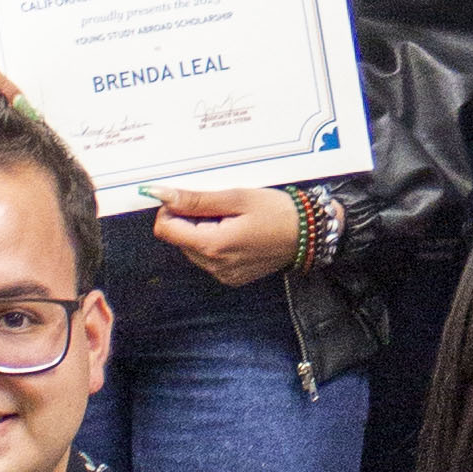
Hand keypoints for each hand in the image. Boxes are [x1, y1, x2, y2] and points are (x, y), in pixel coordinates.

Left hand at [148, 183, 300, 288]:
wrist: (310, 234)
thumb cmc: (278, 212)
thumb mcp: (237, 197)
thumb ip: (196, 199)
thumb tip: (161, 194)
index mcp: (212, 246)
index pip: (165, 229)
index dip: (172, 209)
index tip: (192, 197)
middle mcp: (214, 266)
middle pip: (179, 238)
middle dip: (191, 218)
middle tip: (222, 206)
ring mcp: (223, 274)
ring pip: (192, 247)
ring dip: (203, 229)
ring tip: (233, 218)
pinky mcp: (231, 277)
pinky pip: (209, 257)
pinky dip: (216, 241)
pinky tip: (238, 231)